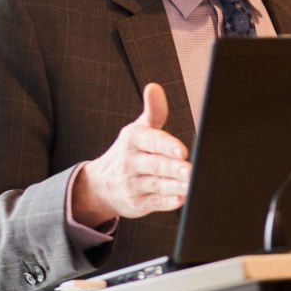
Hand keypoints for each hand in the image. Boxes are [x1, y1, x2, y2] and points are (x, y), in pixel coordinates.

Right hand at [71, 83, 190, 224]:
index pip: (151, 141)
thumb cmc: (129, 153)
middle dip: (173, 168)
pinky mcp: (137, 204)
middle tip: (190, 169)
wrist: (99, 185)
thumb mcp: (137, 130)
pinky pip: (155, 203)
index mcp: (132, 140)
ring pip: (157, 185)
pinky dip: (168, 202)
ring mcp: (133, 185)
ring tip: (191, 184)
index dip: (166, 145)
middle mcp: (130, 163)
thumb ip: (152, 111)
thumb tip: (154, 87)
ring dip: (174, 186)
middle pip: (156, 165)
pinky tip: (181, 199)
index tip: (182, 150)